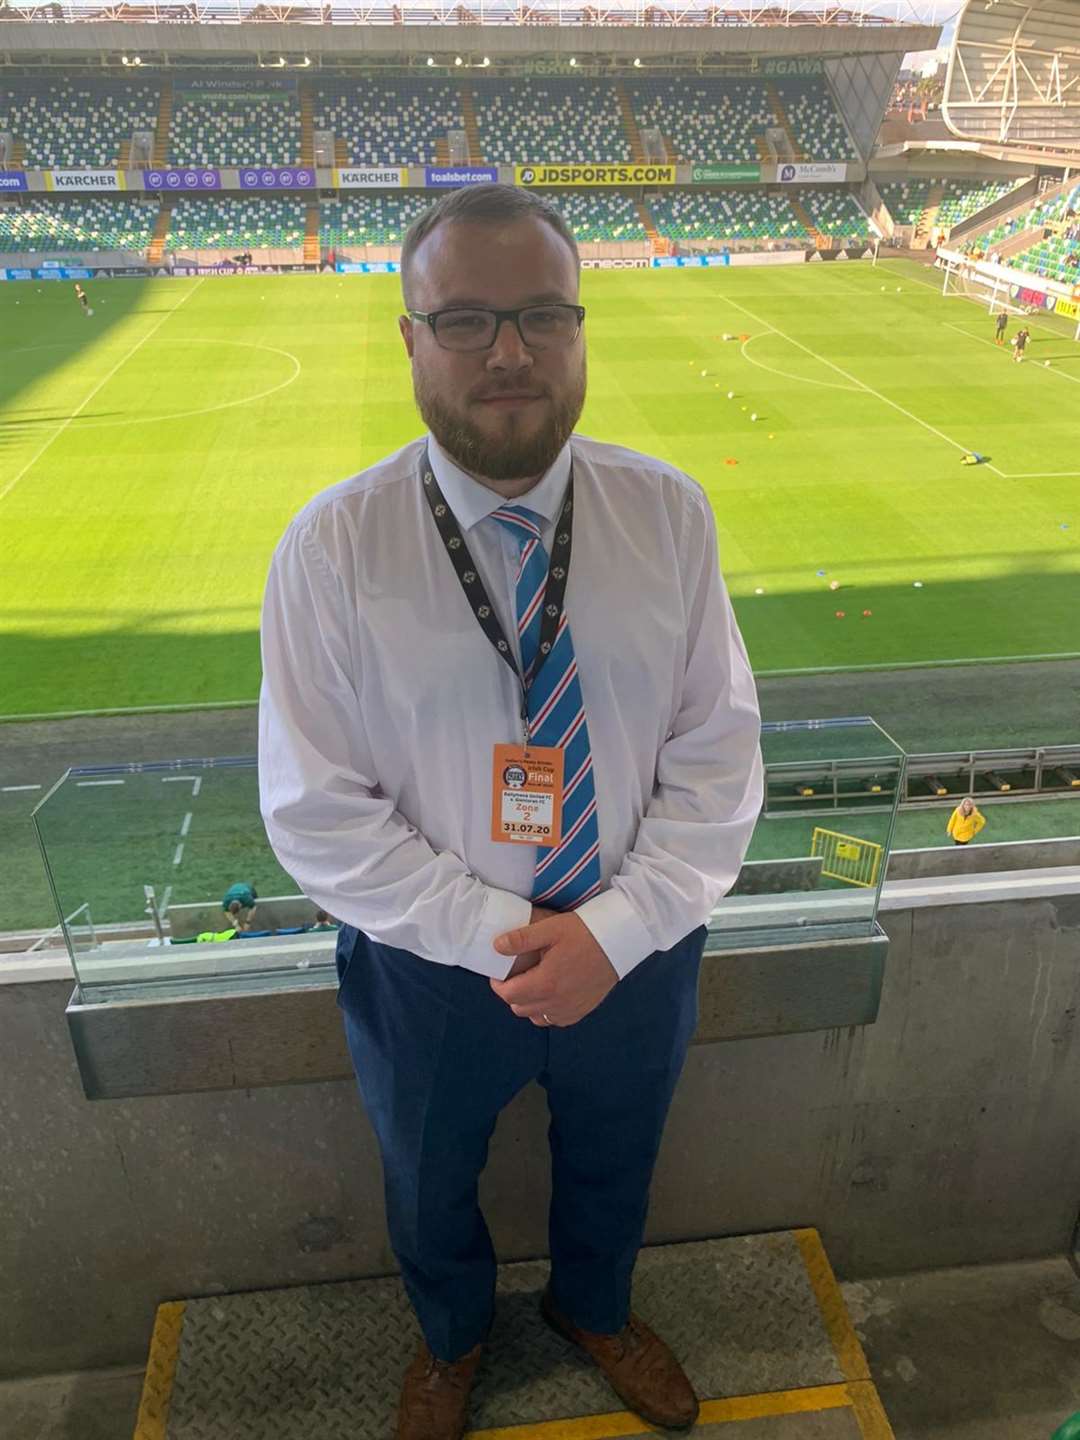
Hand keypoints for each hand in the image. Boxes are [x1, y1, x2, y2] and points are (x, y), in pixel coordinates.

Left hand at [490, 910, 618, 1027]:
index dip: (498, 984)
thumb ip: (521, 939)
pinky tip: (551, 993)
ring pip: (536, 1017)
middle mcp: (556, 1003)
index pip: (508, 994)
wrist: (618, 941)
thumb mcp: (551, 929)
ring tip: (532, 984)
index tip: (499, 973)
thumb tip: (497, 947)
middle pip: (519, 1008)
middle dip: (512, 993)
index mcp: (545, 983)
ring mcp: (570, 1009)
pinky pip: (555, 1020)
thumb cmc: (584, 932)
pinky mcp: (582, 1010)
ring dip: (528, 1004)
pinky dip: (547, 1010)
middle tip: (516, 975)